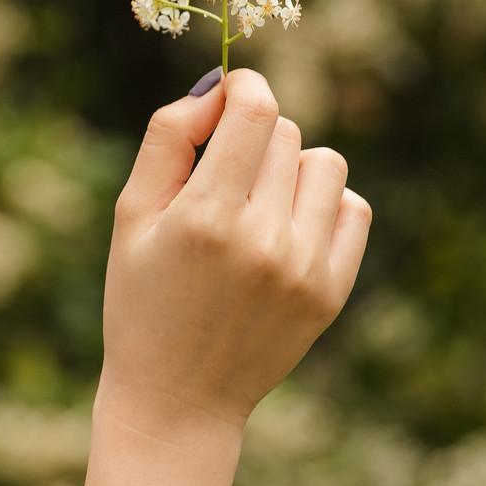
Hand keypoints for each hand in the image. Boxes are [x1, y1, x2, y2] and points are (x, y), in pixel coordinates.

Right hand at [98, 68, 370, 443]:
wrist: (178, 400)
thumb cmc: (141, 299)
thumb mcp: (131, 216)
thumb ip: (168, 138)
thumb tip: (218, 87)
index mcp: (206, 217)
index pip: (256, 109)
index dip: (243, 85)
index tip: (229, 94)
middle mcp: (263, 240)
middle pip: (285, 133)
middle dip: (253, 136)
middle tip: (223, 175)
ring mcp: (304, 268)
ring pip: (325, 164)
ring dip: (292, 168)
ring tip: (258, 202)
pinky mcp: (332, 291)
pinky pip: (354, 208)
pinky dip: (325, 205)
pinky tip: (288, 228)